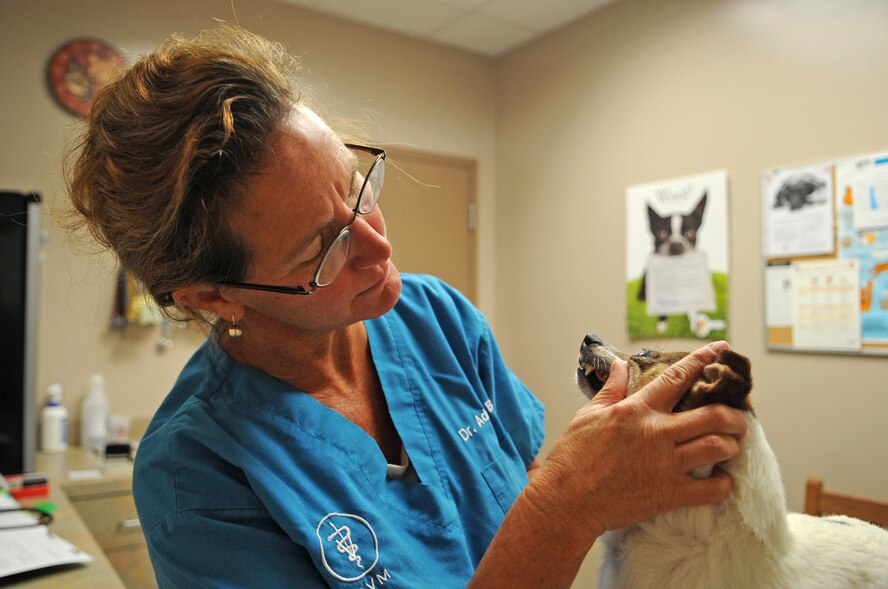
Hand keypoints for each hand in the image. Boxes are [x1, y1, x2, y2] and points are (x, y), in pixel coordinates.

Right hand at [526, 341, 747, 542]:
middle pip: (713, 415)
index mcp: (636, 410)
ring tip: (730, 447)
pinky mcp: (669, 494)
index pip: (677, 378)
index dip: (703, 360)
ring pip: (718, 447)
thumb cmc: (572, 457)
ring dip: (731, 446)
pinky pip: (711, 489)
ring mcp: (665, 464)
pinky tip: (721, 481)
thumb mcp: (588, 415)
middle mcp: (656, 433)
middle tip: (739, 418)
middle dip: (735, 415)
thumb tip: (619, 365)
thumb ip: (611, 390)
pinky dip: (723, 484)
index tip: (721, 350)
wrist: (567, 501)